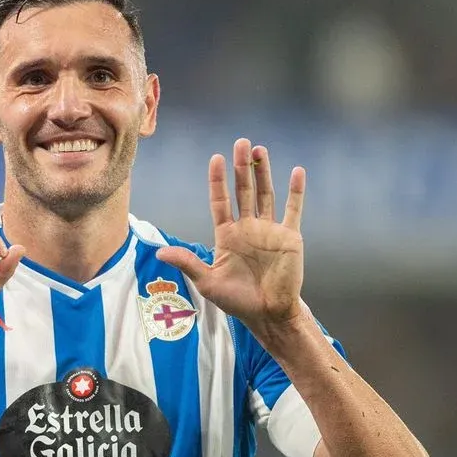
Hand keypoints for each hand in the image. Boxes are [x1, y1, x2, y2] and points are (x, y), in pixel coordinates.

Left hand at [156, 138, 305, 326]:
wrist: (268, 313)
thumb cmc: (237, 300)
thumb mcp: (208, 282)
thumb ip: (188, 262)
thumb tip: (160, 252)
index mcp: (227, 235)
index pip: (220, 201)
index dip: (218, 181)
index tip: (216, 159)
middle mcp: (248, 227)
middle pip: (243, 190)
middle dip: (241, 167)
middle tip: (241, 143)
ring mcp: (269, 230)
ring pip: (266, 194)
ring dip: (263, 172)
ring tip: (259, 150)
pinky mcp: (289, 236)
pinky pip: (293, 209)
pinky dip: (296, 191)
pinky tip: (297, 171)